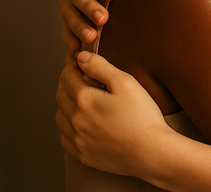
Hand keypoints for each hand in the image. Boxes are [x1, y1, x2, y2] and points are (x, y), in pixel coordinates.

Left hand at [56, 51, 167, 176]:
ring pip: (60, 116)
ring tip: (78, 97)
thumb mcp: (126, 83)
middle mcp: (75, 119)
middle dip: (67, 81)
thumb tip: (81, 57)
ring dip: (65, 103)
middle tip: (77, 74)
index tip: (76, 60)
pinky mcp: (82, 154)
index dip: (71, 64)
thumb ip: (101, 67)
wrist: (150, 152)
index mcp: (84, 99)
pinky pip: (65, 137)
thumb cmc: (142, 116)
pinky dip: (67, 125)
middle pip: (61, 94)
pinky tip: (79, 122)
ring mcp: (77, 139)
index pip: (68, 76)